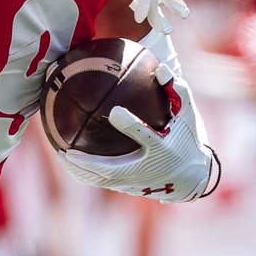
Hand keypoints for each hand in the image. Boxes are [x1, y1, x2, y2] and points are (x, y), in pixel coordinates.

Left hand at [60, 99, 217, 201]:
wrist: (193, 178)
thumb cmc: (188, 140)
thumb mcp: (188, 115)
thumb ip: (176, 92)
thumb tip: (161, 68)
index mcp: (163, 148)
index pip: (145, 135)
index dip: (131, 125)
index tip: (114, 112)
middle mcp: (148, 168)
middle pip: (114, 169)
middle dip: (91, 163)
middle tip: (68, 150)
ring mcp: (138, 181)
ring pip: (104, 179)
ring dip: (83, 171)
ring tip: (63, 157)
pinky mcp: (131, 188)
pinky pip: (105, 181)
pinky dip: (88, 174)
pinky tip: (72, 164)